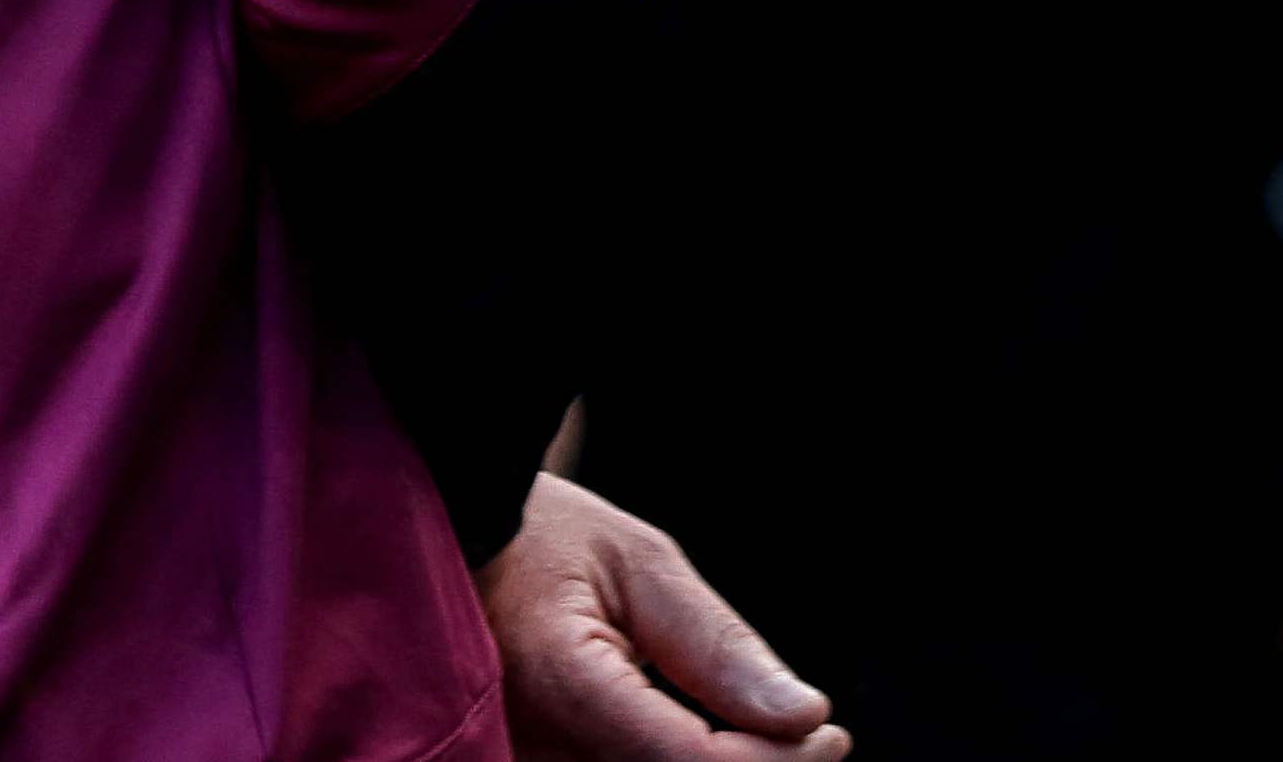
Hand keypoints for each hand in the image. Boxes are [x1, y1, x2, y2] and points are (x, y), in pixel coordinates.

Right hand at [479, 473, 844, 759]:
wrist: (452, 546)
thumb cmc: (544, 540)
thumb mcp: (642, 565)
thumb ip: (717, 647)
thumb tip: (804, 716)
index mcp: (560, 686)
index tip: (830, 734)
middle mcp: (529, 749)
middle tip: (809, 743)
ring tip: (765, 742)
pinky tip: (713, 749)